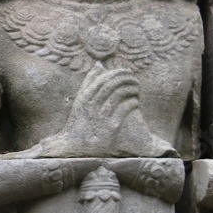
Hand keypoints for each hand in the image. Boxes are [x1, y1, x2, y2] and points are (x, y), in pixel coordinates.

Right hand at [35, 63, 168, 157]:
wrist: (77, 147)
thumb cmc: (80, 121)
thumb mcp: (80, 100)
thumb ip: (89, 82)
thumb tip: (98, 64)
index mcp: (84, 97)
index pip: (103, 79)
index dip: (116, 73)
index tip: (126, 71)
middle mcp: (91, 106)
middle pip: (112, 85)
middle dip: (125, 79)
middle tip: (134, 78)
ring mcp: (101, 116)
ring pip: (119, 95)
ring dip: (131, 89)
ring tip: (136, 89)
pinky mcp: (111, 127)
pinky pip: (124, 109)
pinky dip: (132, 102)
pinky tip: (135, 102)